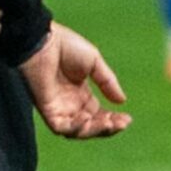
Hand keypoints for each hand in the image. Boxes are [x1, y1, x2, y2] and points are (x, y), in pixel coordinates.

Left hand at [18, 23, 130, 139]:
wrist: (42, 39)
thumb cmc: (64, 45)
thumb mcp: (94, 62)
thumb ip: (107, 82)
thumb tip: (122, 101)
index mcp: (80, 94)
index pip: (99, 115)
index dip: (113, 120)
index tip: (128, 119)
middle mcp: (69, 104)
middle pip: (91, 126)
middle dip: (108, 128)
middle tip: (121, 123)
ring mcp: (58, 108)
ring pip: (78, 131)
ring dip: (94, 130)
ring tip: (108, 123)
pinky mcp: (47, 109)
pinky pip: (61, 128)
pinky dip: (75, 128)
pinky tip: (86, 118)